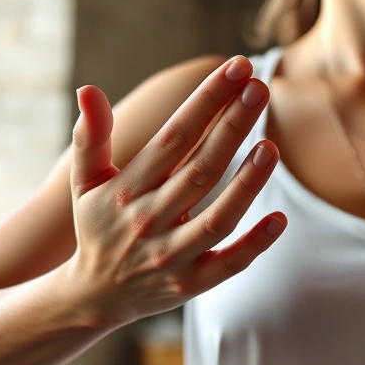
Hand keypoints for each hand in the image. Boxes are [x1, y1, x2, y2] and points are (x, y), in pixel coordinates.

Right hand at [66, 56, 285, 327]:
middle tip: (260, 89)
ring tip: (271, 148)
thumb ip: (90, 136)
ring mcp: (172, 256)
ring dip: (247, 185)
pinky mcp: (191, 285)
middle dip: (232, 127)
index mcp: (127, 189)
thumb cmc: (97, 227)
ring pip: (218, 218)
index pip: (174, 137)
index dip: (207, 100)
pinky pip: (229, 265)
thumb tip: (88, 88)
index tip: (237, 68)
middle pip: (200, 169)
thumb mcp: (84, 182)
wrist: (94, 296)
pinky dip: (254, 245)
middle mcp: (150, 221)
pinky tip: (280, 220)